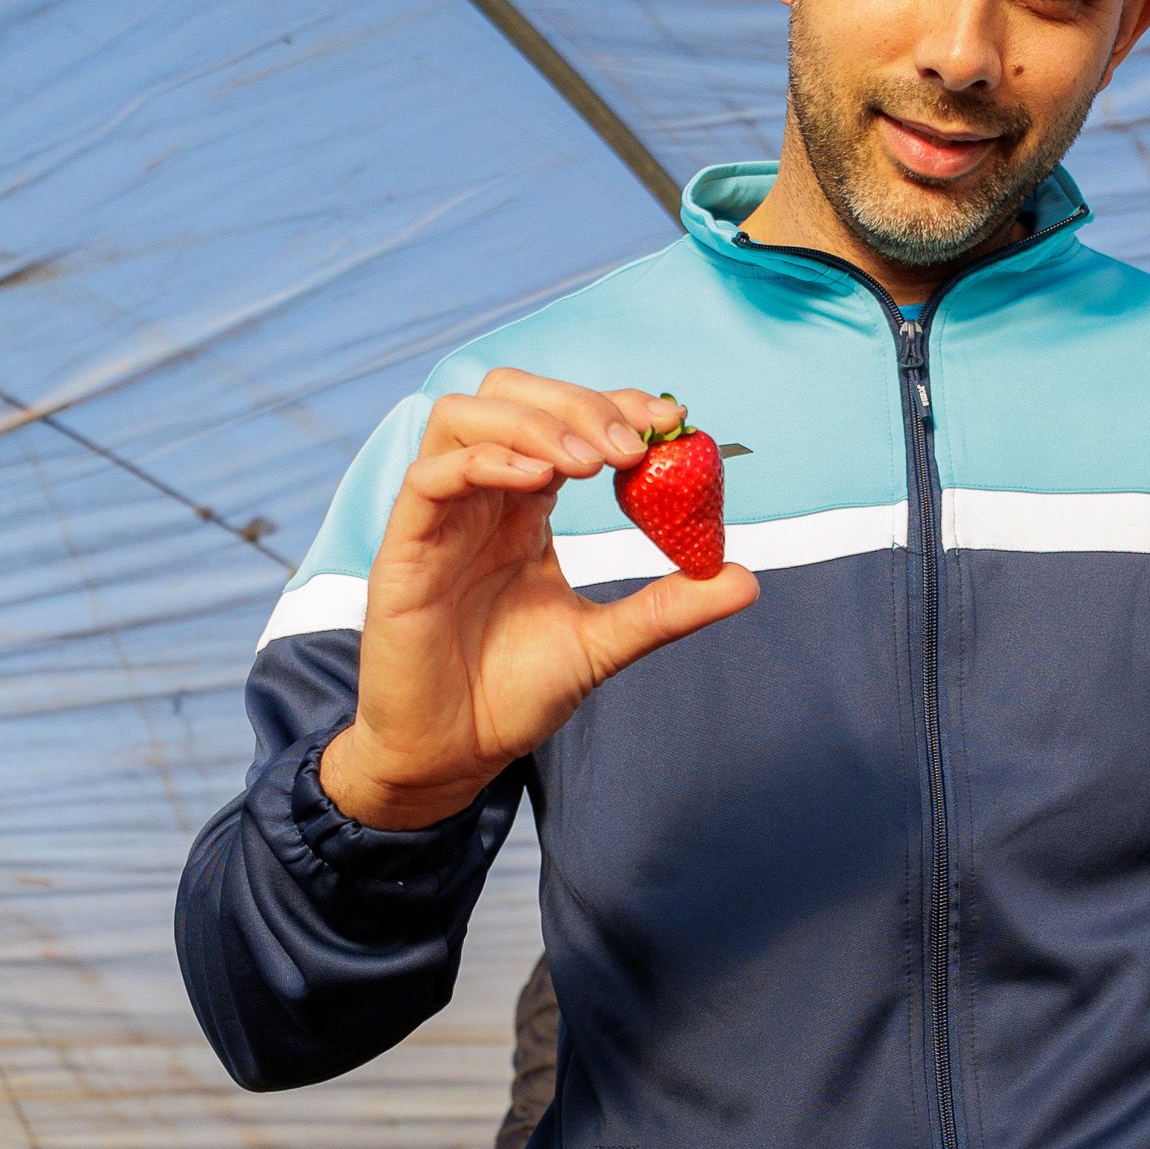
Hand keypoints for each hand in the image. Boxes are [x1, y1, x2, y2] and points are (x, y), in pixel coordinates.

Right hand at [319, 368, 758, 827]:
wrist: (455, 754)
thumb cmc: (512, 693)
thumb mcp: (605, 643)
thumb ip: (667, 608)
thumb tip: (745, 579)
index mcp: (524, 506)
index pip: (565, 421)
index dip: (614, 404)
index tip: (670, 420)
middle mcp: (481, 497)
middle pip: (512, 394)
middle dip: (577, 403)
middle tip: (631, 447)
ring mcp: (439, 517)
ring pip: (464, 416)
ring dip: (533, 422)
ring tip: (591, 463)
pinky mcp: (404, 548)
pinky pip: (430, 477)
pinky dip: (486, 461)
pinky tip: (537, 482)